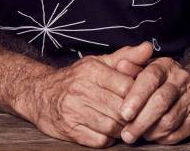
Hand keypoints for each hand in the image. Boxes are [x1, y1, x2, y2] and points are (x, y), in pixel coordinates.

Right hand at [26, 42, 152, 147]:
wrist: (40, 93)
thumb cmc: (77, 77)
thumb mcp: (99, 62)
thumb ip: (126, 57)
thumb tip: (148, 47)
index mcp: (92, 70)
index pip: (127, 86)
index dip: (139, 94)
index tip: (144, 97)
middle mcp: (82, 89)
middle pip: (121, 109)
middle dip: (132, 114)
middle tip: (137, 113)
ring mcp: (74, 111)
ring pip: (112, 126)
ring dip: (122, 128)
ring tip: (124, 122)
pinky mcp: (70, 130)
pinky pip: (100, 141)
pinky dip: (108, 138)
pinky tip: (109, 130)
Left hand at [118, 57, 189, 144]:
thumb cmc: (163, 78)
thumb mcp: (147, 66)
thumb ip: (132, 66)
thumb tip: (121, 66)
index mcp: (166, 65)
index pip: (151, 78)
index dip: (136, 97)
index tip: (124, 113)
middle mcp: (181, 79)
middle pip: (160, 102)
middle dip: (140, 121)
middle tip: (126, 134)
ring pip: (168, 120)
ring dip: (149, 131)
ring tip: (137, 134)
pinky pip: (177, 133)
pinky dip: (161, 137)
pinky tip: (152, 134)